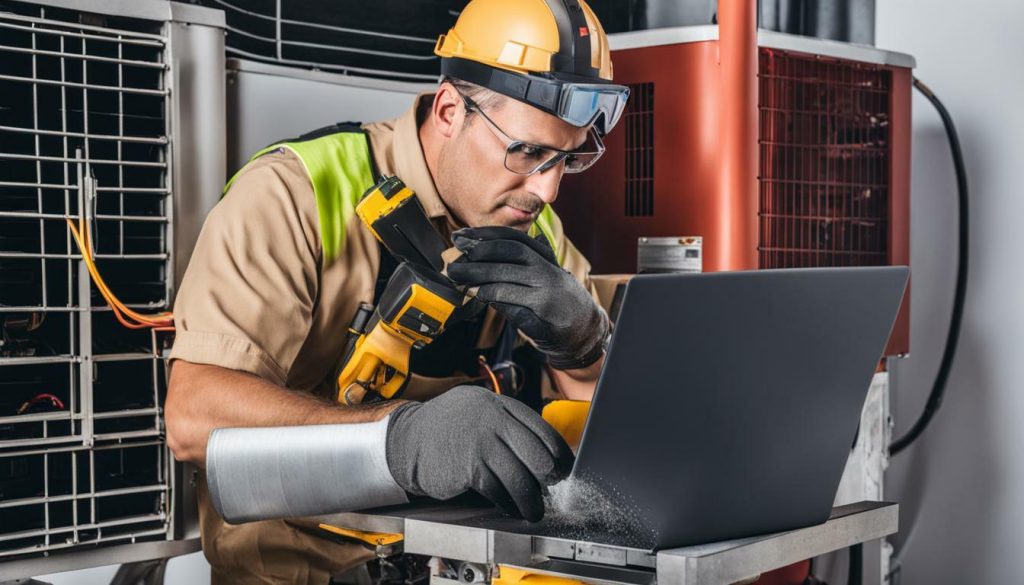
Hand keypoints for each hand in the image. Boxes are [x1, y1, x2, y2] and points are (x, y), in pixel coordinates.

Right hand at [385, 386, 572, 520]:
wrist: (406, 441)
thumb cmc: (447, 431)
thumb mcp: (478, 414)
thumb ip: (507, 426)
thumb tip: (543, 454)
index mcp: (500, 405)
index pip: (543, 431)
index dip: (559, 455)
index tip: (564, 470)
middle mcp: (494, 419)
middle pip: (538, 454)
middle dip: (549, 478)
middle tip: (550, 490)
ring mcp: (482, 442)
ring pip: (522, 477)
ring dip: (532, 500)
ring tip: (534, 510)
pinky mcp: (470, 467)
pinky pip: (500, 490)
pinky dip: (510, 503)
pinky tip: (511, 507)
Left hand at [447, 226, 609, 369]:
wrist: (583, 329)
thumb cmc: (557, 301)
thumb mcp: (544, 275)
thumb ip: (524, 262)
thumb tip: (497, 249)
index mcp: (544, 257)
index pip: (513, 238)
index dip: (486, 234)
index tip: (462, 235)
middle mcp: (546, 269)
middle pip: (509, 252)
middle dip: (479, 252)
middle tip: (455, 257)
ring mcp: (546, 289)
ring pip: (509, 276)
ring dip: (479, 275)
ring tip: (459, 276)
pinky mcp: (543, 310)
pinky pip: (513, 300)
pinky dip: (494, 296)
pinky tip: (479, 294)